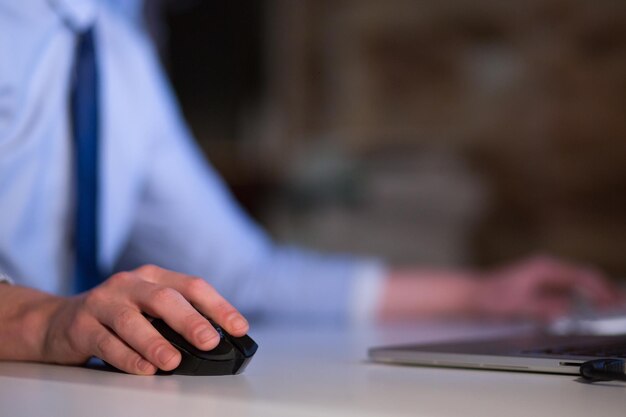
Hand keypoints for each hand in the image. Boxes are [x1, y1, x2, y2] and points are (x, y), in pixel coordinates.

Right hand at [41, 265, 247, 374]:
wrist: (58, 321)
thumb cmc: (115, 316)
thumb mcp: (147, 308)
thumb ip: (176, 319)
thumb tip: (216, 341)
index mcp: (152, 277)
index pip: (192, 286)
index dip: (218, 306)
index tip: (238, 327)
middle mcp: (128, 284)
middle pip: (164, 298)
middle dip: (190, 321)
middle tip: (209, 341)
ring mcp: (102, 302)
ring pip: (131, 320)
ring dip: (155, 342)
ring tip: (173, 361)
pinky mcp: (80, 325)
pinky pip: (106, 342)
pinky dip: (127, 357)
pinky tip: (143, 369)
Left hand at [472, 256, 622, 320]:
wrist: (473, 294)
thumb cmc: (491, 297)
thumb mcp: (518, 305)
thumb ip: (542, 307)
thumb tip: (566, 309)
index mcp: (544, 268)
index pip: (581, 276)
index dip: (601, 289)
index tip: (614, 302)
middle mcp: (547, 268)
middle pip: (584, 276)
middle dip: (603, 290)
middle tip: (619, 304)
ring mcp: (544, 275)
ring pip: (578, 282)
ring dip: (594, 293)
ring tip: (611, 305)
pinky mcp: (541, 284)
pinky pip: (568, 288)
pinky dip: (582, 296)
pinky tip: (589, 305)